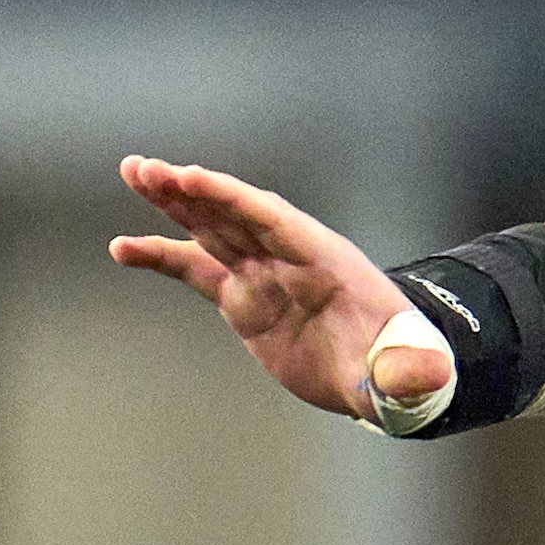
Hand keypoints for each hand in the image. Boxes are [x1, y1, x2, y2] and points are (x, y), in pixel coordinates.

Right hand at [113, 157, 432, 425]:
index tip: (193, 178)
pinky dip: (162, 257)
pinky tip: (123, 248)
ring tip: (135, 173)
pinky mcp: (245, 298)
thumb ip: (407, 371)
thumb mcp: (407, 372)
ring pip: (213, 228)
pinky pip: (197, 270)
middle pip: (236, 214)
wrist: (387, 373)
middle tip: (145, 169)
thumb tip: (421, 376)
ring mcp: (264, 274)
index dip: (234, 200)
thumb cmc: (401, 365)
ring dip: (175, 203)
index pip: (275, 221)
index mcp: (327, 262)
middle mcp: (290, 258)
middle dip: (194, 191)